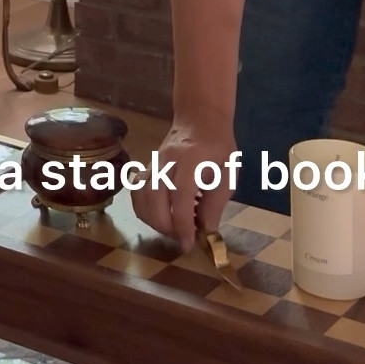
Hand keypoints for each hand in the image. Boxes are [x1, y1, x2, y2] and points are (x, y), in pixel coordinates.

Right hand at [131, 114, 235, 249]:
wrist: (199, 119)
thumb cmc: (217, 147)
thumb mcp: (227, 174)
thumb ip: (216, 203)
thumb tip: (205, 230)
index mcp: (190, 160)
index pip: (180, 195)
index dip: (183, 223)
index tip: (188, 243)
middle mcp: (166, 161)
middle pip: (154, 198)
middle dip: (166, 226)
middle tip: (182, 237)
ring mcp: (152, 163)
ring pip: (141, 197)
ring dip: (153, 220)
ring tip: (172, 228)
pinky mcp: (146, 168)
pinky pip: (137, 193)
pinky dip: (144, 210)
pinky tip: (159, 216)